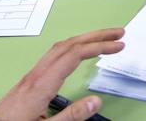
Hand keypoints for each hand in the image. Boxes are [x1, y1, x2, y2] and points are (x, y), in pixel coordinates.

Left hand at [0, 27, 124, 120]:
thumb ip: (71, 116)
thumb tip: (95, 101)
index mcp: (41, 84)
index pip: (75, 55)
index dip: (99, 46)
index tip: (118, 45)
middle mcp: (36, 75)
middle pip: (69, 44)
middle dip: (96, 35)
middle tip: (118, 33)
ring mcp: (30, 77)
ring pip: (60, 48)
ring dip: (84, 39)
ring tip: (102, 40)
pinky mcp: (27, 82)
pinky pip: (53, 55)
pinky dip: (72, 48)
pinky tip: (77, 54)